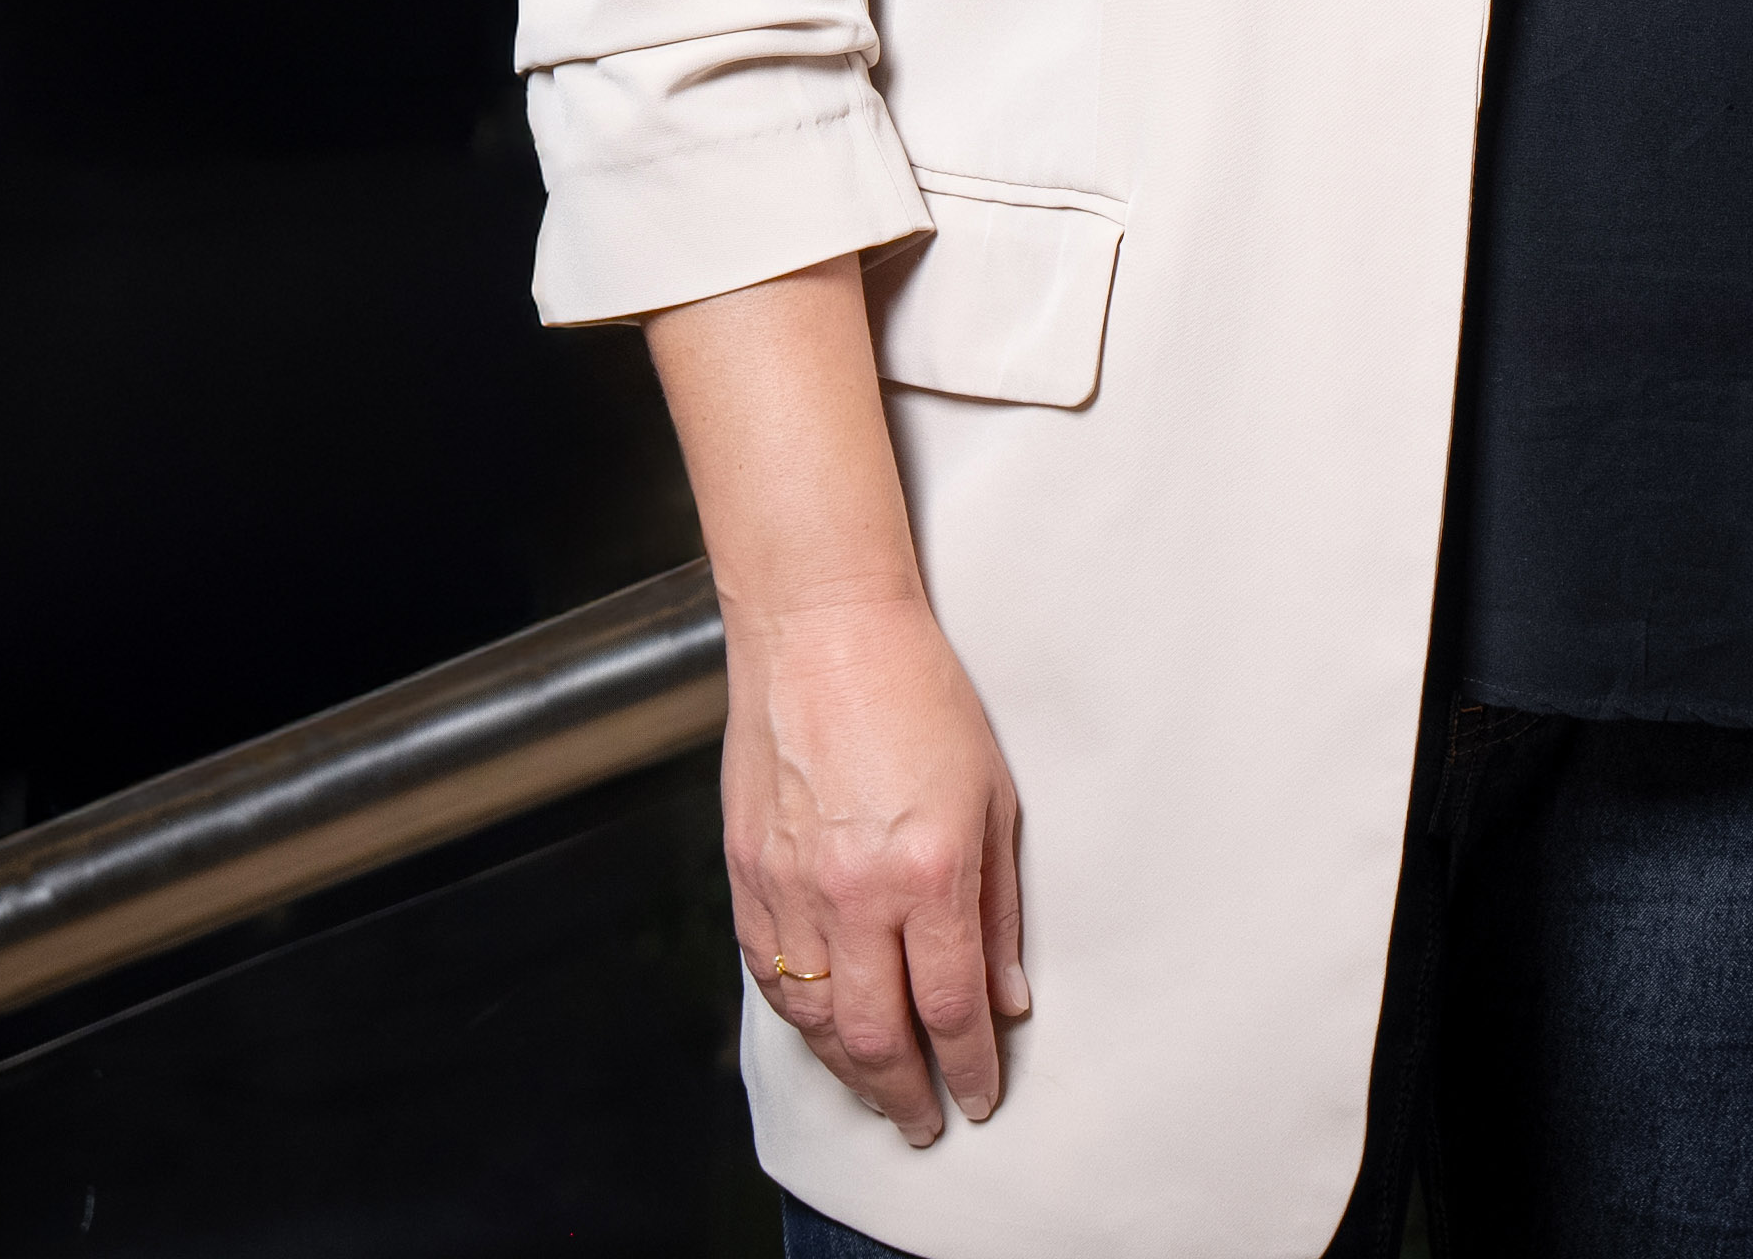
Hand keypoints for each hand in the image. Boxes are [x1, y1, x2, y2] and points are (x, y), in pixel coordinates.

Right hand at [718, 585, 1029, 1143]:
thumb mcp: (993, 795)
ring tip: (879, 1089)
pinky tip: (822, 1031)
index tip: (980, 1097)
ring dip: (849, 1071)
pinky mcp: (746, 874)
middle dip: (905, 1095)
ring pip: (814, 1020)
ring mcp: (790, 887)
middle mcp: (854, 892)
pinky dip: (799, 1018)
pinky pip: (769, 974)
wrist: (821, 630)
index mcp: (928, 870)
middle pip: (877, 1036)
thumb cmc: (918, 693)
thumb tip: (1006, 995)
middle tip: (924, 1122)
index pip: (951, 1007)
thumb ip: (998, 906)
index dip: (969, 1068)